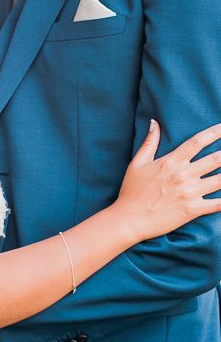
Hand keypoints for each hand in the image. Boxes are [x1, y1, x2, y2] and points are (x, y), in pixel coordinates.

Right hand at [114, 121, 220, 241]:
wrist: (130, 218)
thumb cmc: (132, 190)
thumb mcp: (137, 163)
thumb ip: (149, 142)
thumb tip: (154, 122)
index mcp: (171, 162)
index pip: (197, 142)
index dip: (214, 133)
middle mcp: (184, 175)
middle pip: (216, 159)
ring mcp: (191, 193)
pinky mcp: (194, 209)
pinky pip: (219, 204)